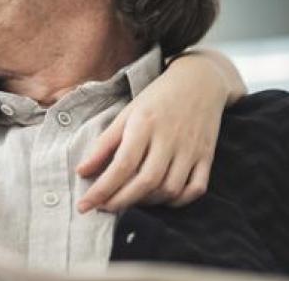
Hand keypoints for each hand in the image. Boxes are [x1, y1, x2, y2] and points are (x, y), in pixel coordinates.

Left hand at [75, 50, 244, 212]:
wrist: (199, 81)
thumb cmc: (157, 98)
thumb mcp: (126, 114)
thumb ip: (104, 144)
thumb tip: (82, 172)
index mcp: (145, 125)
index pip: (122, 165)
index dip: (102, 189)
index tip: (85, 205)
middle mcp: (169, 138)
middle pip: (145, 181)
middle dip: (120, 201)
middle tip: (103, 208)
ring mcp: (191, 149)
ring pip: (170, 189)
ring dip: (146, 202)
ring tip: (128, 200)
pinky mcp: (207, 156)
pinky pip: (196, 189)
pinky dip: (178, 201)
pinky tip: (161, 198)